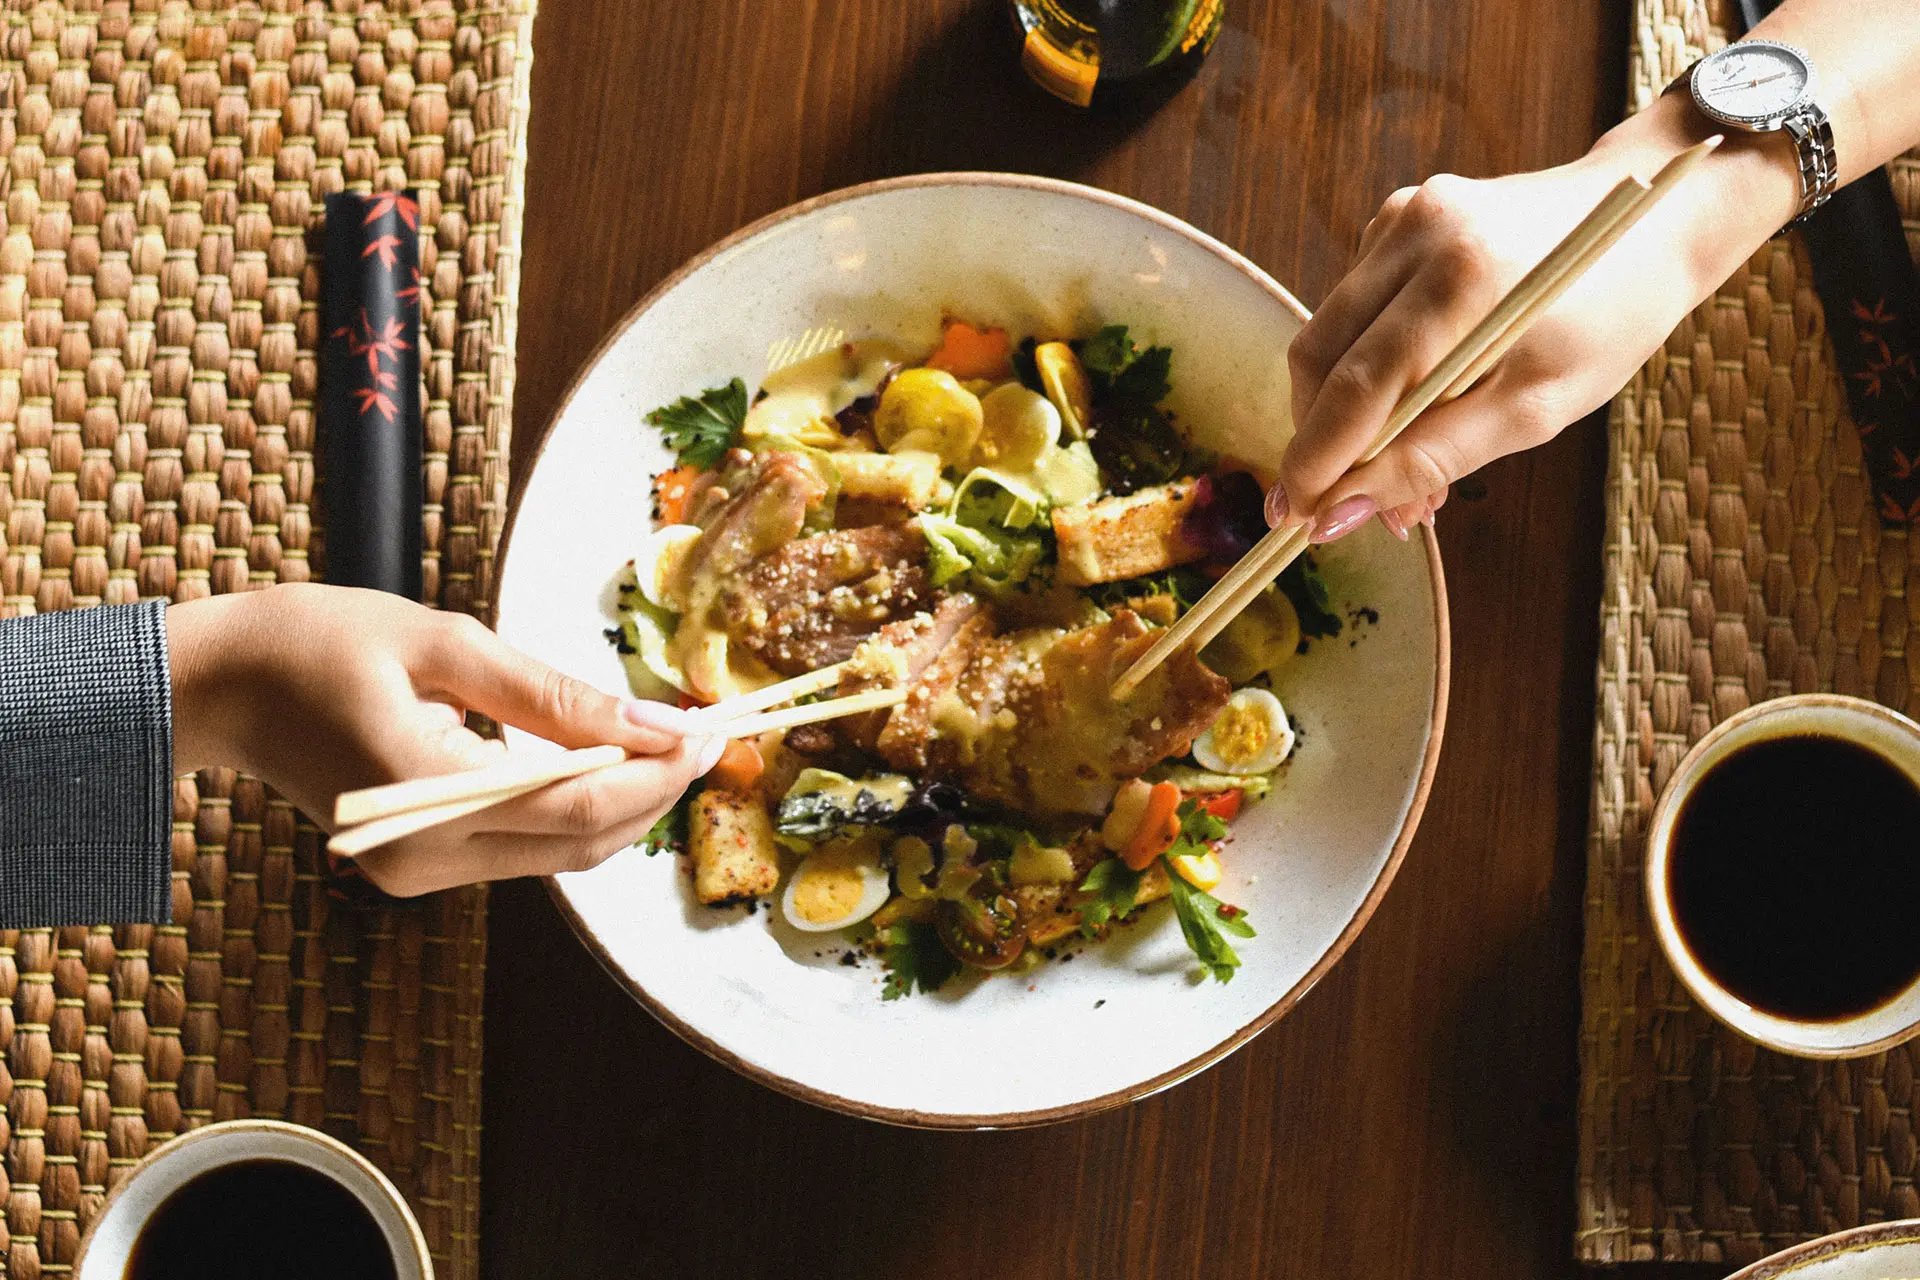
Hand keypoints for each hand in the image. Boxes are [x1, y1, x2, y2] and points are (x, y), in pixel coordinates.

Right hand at [166, 583, 722, 895]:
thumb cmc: (319, 642)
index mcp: (423, 797)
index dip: (658, 774)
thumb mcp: (446, 644)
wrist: (220, 686)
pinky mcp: (420, 867)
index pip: (579, 808)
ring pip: (563, 855)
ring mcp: (418, 873)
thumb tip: (654, 726)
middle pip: (583, 845)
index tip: (710, 728)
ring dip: (625, 804)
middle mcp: (423, 858)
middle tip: (705, 731)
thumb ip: (555, 695)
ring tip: (666, 740)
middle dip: (656, 792)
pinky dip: (578, 808)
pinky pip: (526, 846)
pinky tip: (604, 760)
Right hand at [1268, 94, 1801, 540]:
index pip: (1356, 385)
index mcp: (1463, 277)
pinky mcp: (1398, 219)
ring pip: (1327, 335)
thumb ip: (1433, 459)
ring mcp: (1401, 218)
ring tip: (1400, 469)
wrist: (1653, 216)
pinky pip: (1353, 310)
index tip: (1295, 518)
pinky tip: (1415, 401)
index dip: (1316, 459)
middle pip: (1319, 357)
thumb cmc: (1610, 318)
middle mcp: (1416, 233)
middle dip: (1324, 440)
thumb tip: (1342, 511)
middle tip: (1360, 507)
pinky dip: (1367, 367)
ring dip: (1345, 412)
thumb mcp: (1537, 409)